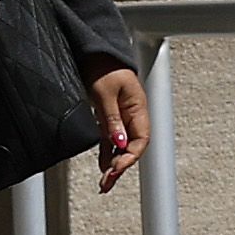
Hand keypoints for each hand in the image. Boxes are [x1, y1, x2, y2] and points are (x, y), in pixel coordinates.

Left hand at [84, 60, 149, 190]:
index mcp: (139, 108)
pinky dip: (106, 153)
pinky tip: (103, 165)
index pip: (140, 140)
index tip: (116, 168)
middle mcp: (132, 115)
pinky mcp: (108, 116)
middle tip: (107, 182)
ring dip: (113, 163)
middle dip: (121, 166)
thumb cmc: (103, 66)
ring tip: (105, 182)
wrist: (94, 52)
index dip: (129, 157)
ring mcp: (120, 117)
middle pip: (132, 147)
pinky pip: (110, 139)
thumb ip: (111, 119)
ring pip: (121, 146)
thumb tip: (119, 142)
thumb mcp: (105, 93)